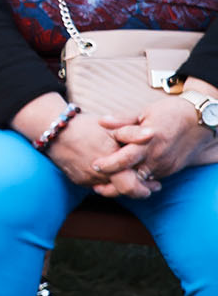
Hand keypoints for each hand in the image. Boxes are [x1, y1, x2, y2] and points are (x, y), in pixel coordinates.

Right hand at [44, 110, 146, 196]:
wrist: (55, 132)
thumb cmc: (86, 127)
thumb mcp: (112, 128)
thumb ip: (133, 133)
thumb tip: (152, 133)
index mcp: (110, 165)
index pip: (131, 186)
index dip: (145, 188)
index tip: (156, 185)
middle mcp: (98, 176)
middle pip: (122, 191)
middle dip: (137, 189)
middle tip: (150, 186)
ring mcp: (87, 180)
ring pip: (109, 188)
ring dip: (121, 184)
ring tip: (132, 177)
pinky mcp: (78, 180)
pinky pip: (96, 184)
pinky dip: (107, 181)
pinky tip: (112, 173)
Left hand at [93, 97, 215, 184]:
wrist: (202, 120)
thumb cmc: (171, 112)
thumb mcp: (145, 111)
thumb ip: (123, 120)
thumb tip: (101, 121)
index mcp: (149, 141)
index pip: (125, 159)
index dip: (109, 164)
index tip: (94, 165)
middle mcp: (158, 157)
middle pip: (131, 177)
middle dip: (113, 182)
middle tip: (96, 183)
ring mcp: (166, 165)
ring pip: (141, 182)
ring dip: (125, 184)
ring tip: (106, 184)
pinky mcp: (171, 170)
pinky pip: (151, 179)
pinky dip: (139, 180)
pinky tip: (126, 178)